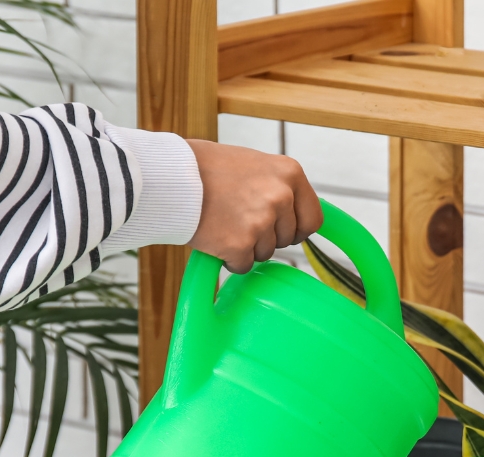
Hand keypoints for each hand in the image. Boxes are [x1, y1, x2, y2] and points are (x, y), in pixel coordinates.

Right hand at [187, 139, 321, 273]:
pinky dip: (229, 258)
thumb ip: (277, 186)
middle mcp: (281, 196)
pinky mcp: (240, 244)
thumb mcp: (253, 164)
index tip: (285, 232)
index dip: (298, 229)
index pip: (313, 218)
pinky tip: (214, 237)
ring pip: (265, 253)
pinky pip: (243, 265)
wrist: (170, 176)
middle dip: (266, 237)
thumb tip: (293, 211)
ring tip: (223, 223)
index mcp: (290, 173)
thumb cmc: (206, 167)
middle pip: (287, 239)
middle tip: (238, 220)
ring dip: (246, 246)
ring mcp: (261, 221)